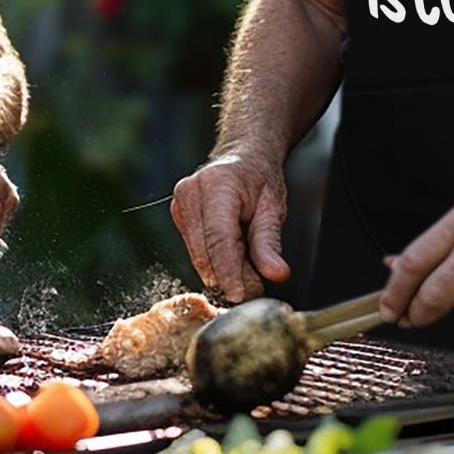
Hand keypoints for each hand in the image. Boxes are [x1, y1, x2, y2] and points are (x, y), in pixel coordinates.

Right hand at [171, 153, 290, 301]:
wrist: (243, 157)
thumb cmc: (259, 178)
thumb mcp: (273, 207)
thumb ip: (270, 243)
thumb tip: (275, 273)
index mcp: (217, 184)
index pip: (219, 239)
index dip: (228, 272)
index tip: (239, 295)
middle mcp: (191, 191)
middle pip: (205, 251)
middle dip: (229, 276)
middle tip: (255, 286)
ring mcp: (180, 202)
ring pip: (198, 254)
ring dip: (222, 269)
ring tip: (247, 261)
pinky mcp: (177, 214)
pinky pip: (194, 250)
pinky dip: (214, 259)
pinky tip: (231, 250)